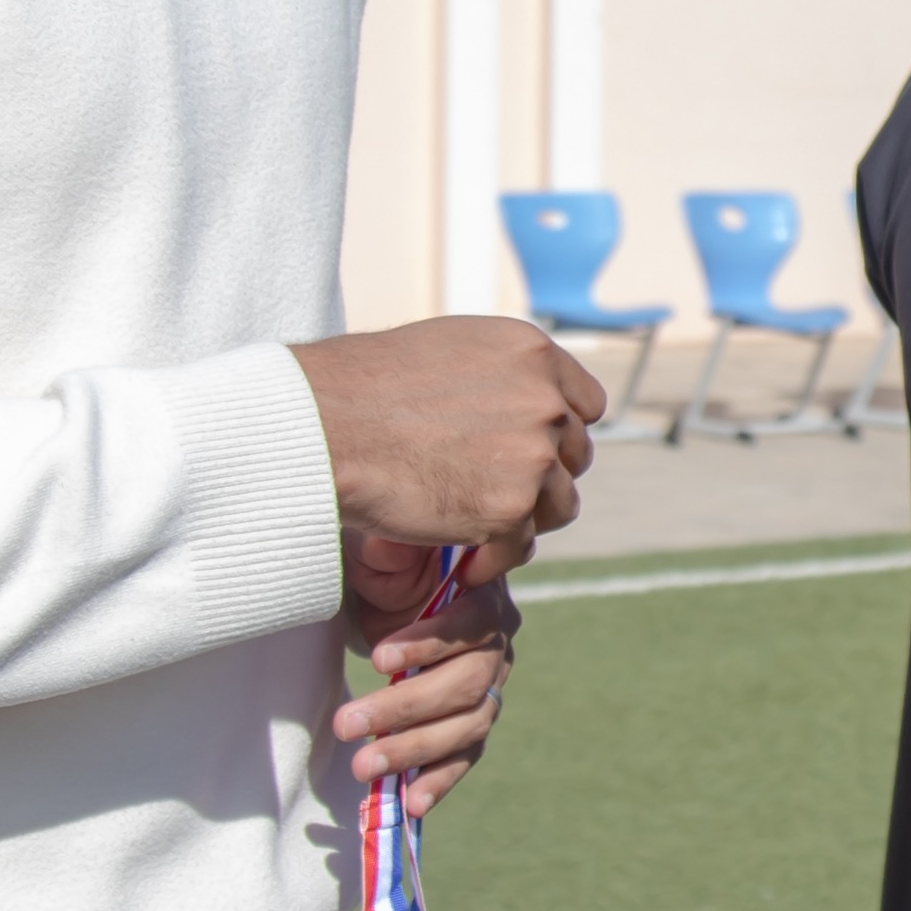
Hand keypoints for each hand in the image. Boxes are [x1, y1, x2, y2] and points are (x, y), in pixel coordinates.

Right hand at [291, 318, 603, 552]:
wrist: (325, 425)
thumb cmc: (365, 388)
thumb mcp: (449, 351)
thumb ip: (499, 377)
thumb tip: (524, 409)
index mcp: (531, 352)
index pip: (586, 404)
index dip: (559, 432)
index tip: (532, 452)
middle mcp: (544, 399)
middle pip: (574, 455)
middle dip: (542, 476)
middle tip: (494, 492)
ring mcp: (533, 455)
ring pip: (560, 504)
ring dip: (526, 519)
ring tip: (480, 526)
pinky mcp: (510, 508)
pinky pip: (522, 546)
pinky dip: (495, 558)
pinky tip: (465, 559)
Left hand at [338, 539, 517, 808]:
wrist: (399, 595)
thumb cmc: (390, 568)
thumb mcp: (385, 549)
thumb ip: (390, 548)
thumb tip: (382, 546)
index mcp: (483, 596)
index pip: (469, 624)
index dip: (428, 643)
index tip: (376, 658)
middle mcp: (496, 646)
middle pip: (467, 685)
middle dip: (405, 707)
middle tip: (347, 723)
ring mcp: (488, 690)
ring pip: (466, 726)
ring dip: (414, 750)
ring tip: (362, 764)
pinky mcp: (471, 725)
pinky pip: (465, 757)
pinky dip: (440, 781)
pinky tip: (412, 804)